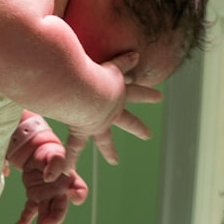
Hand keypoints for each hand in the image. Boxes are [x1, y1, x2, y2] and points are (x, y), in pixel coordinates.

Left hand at [7, 115, 87, 223]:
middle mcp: (60, 190)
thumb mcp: (52, 152)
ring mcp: (47, 196)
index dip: (78, 194)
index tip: (74, 196)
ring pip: (46, 214)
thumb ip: (55, 161)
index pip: (79, 188)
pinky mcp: (34, 197)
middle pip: (61, 207)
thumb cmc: (48, 151)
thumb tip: (49, 175)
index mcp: (68, 178)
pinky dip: (24, 219)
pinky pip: (30, 210)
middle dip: (55, 218)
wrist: (35, 152)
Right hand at [59, 53, 162, 177]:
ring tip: (115, 161)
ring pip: (105, 139)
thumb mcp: (109, 64)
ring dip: (110, 150)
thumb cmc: (93, 72)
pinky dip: (70, 159)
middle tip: (148, 135)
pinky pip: (75, 147)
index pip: (133, 87)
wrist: (86, 91)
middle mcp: (112, 110)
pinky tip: (67, 172)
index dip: (144, 89)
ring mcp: (99, 122)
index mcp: (118, 91)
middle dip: (137, 126)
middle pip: (128, 120)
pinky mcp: (84, 130)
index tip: (155, 90)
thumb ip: (120, 59)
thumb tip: (130, 50)